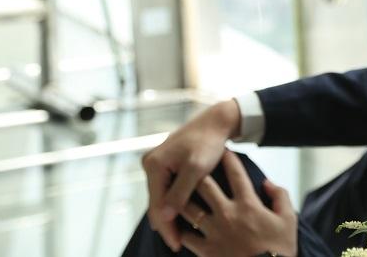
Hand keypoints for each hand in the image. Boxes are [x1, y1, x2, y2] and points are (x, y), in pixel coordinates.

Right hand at [142, 99, 241, 250]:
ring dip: (169, 215)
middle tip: (177, 245)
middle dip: (166, 224)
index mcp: (154, 164)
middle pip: (156, 202)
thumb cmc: (209, 142)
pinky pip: (166, 188)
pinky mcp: (165, 163)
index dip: (166, 227)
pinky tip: (180, 216)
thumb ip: (180, 192)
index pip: (157, 204)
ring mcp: (156, 163)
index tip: (175, 244)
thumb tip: (163, 217)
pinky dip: (172, 202)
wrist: (216, 121)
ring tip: (179, 235)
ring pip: (161, 196)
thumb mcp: (197, 168)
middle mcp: (150, 163)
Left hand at [180, 150, 297, 256]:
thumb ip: (279, 196)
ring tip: (176, 192)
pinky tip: (178, 226)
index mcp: (248, 204)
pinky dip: (181, 230)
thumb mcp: (288, 218)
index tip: (224, 151)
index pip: (236, 174)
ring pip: (190, 209)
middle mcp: (228, 214)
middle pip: (205, 186)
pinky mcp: (206, 250)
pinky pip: (187, 236)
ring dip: (182, 199)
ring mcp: (214, 232)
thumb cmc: (281, 248)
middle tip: (192, 165)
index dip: (229, 160)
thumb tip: (267, 183)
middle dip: (198, 172)